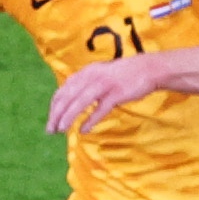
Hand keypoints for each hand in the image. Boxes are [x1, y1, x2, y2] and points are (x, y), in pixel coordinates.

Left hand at [48, 54, 165, 135]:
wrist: (147, 69)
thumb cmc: (124, 75)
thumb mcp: (100, 75)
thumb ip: (86, 85)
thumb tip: (73, 101)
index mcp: (85, 72)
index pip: (63, 90)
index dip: (54, 106)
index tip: (51, 120)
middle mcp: (91, 76)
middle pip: (68, 97)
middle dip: (56, 114)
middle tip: (50, 130)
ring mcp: (103, 85)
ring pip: (80, 102)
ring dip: (68, 117)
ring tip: (61, 129)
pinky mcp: (116, 93)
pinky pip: (99, 109)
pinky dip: (90, 120)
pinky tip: (83, 130)